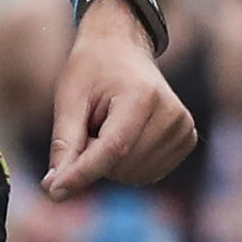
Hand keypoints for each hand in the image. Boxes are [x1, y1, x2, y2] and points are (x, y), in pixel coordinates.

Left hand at [36, 0, 198, 196]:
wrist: (123, 49)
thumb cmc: (92, 71)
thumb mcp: (69, 100)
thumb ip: (65, 145)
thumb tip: (55, 189)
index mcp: (142, 96)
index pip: (112, 149)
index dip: (81, 174)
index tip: (54, 192)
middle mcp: (171, 113)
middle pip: (121, 166)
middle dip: (95, 156)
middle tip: (93, 122)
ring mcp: (184, 127)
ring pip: (133, 175)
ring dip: (111, 161)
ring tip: (110, 125)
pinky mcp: (187, 139)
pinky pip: (148, 174)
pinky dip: (128, 164)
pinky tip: (127, 135)